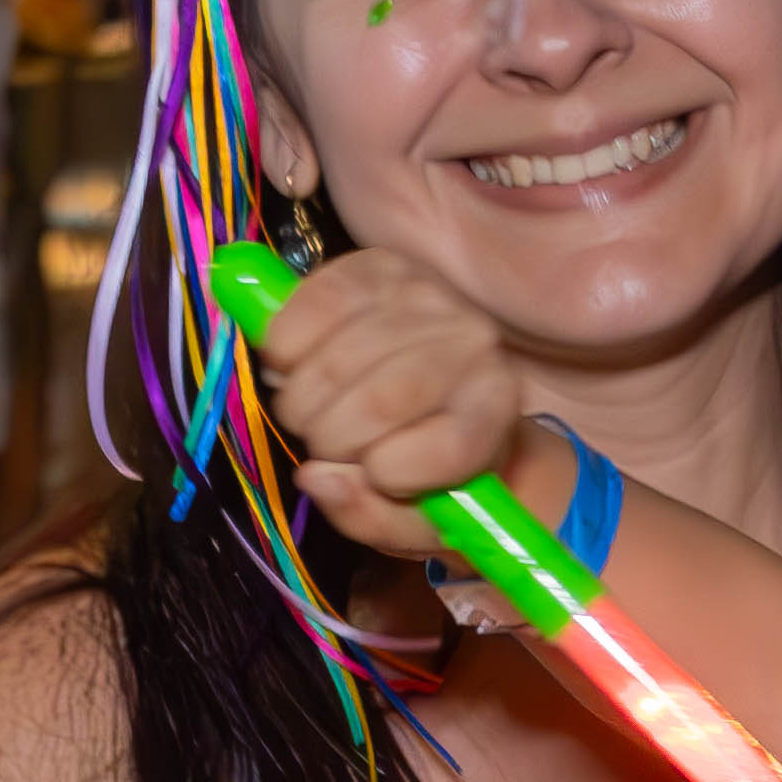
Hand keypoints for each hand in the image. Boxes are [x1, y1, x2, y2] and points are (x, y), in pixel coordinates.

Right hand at [252, 240, 540, 552]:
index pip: (448, 448)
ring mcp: (429, 295)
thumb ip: (370, 516)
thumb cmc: (430, 463)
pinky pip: (319, 297)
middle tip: (322, 444)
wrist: (435, 386)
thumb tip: (318, 477)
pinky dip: (287, 340)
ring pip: (342, 353)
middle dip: (331, 437)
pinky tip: (288, 364)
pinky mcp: (381, 264)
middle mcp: (475, 342)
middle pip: (383, 398)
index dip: (390, 473)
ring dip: (302, 395)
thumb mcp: (414, 517)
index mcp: (495, 408)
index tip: (375, 476)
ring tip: (306, 409)